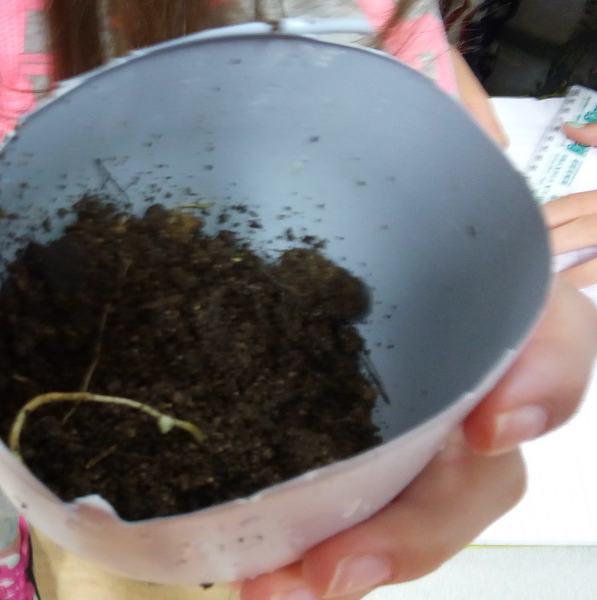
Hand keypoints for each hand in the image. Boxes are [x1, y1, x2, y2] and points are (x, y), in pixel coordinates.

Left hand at [237, 55, 596, 599]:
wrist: (270, 193)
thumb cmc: (339, 158)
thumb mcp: (376, 110)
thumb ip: (410, 83)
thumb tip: (417, 29)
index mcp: (478, 280)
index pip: (550, 331)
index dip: (545, 376)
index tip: (498, 421)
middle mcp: (455, 358)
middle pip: (485, 462)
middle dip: (426, 521)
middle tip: (347, 561)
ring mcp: (398, 415)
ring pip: (419, 507)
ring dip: (362, 557)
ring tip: (283, 586)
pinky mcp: (336, 448)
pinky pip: (348, 514)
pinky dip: (312, 551)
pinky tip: (261, 572)